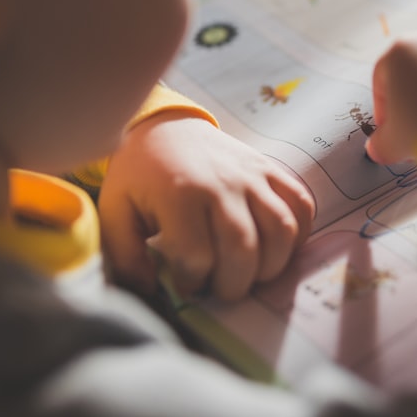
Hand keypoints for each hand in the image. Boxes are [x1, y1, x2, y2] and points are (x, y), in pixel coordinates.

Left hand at [98, 114, 314, 300]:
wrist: (166, 126)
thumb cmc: (140, 175)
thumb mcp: (116, 211)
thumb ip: (125, 255)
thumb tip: (148, 290)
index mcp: (179, 195)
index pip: (197, 257)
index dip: (191, 282)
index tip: (184, 283)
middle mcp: (222, 184)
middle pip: (243, 249)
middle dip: (234, 284)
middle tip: (220, 289)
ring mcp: (251, 175)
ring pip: (280, 230)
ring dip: (270, 265)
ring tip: (251, 274)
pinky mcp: (269, 169)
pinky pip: (300, 204)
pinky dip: (299, 234)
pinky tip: (277, 248)